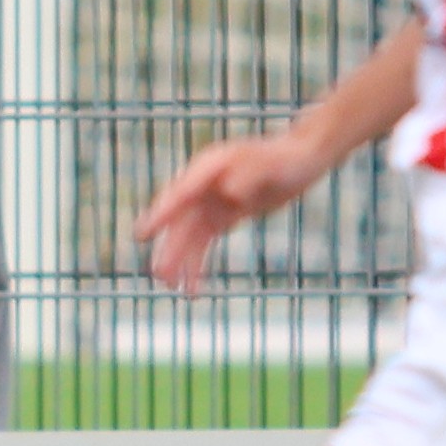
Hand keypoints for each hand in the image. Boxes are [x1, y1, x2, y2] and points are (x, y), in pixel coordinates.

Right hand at [137, 130, 331, 293]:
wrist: (303, 157)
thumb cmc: (288, 157)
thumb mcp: (273, 164)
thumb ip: (250, 175)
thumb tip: (229, 193)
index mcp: (208, 168)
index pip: (180, 193)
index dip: (161, 213)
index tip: (142, 233)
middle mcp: (202, 186)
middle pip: (180, 221)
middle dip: (170, 248)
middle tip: (160, 275)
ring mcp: (210, 201)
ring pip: (190, 236)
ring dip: (181, 261)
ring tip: (173, 288)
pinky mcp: (223, 215)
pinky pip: (204, 242)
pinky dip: (198, 264)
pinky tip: (194, 287)